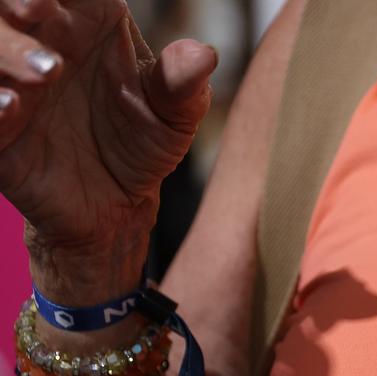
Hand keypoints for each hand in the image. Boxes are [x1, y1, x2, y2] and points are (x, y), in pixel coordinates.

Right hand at [0, 0, 216, 258]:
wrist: (120, 201)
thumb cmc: (146, 141)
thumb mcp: (175, 115)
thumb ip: (183, 84)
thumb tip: (203, 55)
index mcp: (87, 23)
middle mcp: (43, 43)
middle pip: (14, 5)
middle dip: (17, 0)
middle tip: (35, 11)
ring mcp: (14, 82)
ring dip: (8, 52)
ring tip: (44, 74)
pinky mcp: (0, 127)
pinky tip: (12, 108)